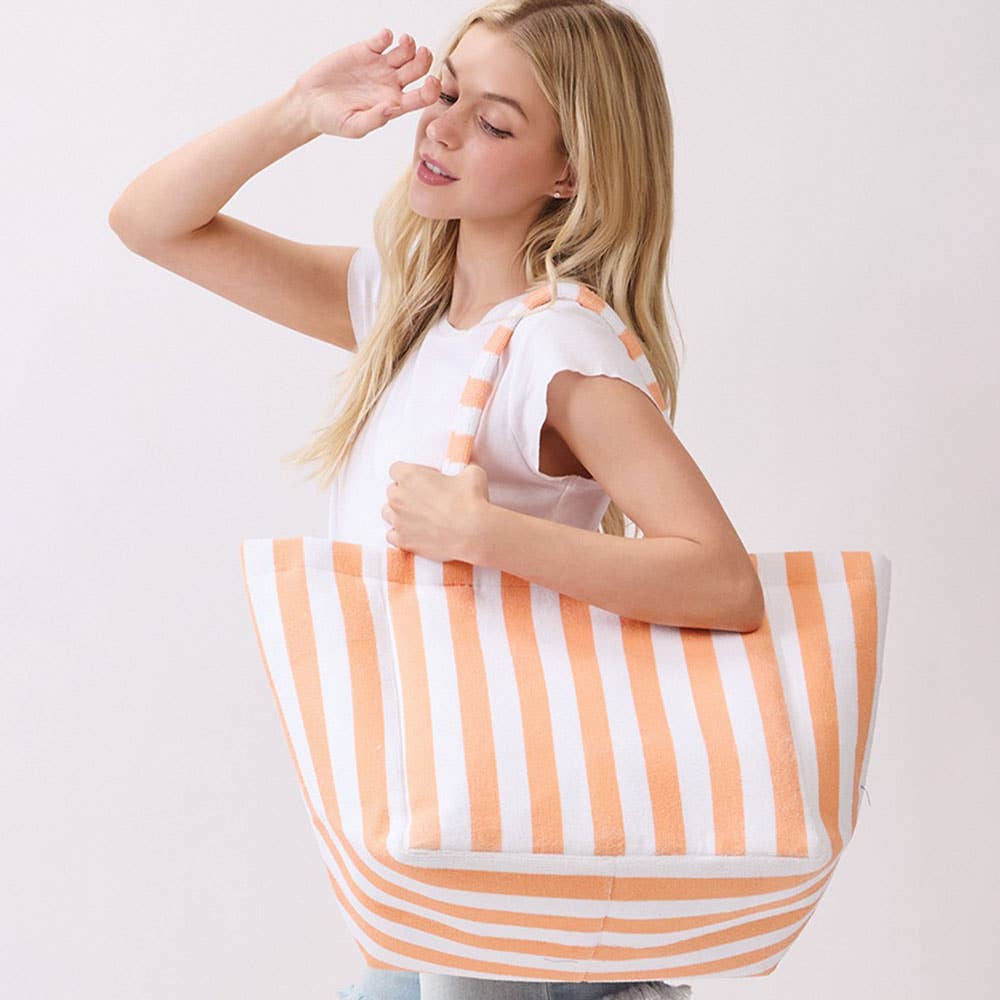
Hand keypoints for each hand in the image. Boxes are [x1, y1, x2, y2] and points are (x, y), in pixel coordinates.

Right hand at [293, 27, 441, 138]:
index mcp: (394, 104)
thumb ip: (374, 120)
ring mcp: (379, 66)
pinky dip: (386, 36)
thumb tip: (391, 108)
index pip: (422, 97)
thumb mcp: (353, 127)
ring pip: (404, 52)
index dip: (432, 90)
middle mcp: (391, 84)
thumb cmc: (333, 121)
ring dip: (410, 45)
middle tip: (423, 53)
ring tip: (405, 41)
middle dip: (424, 60)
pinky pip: (382, 40)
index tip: (431, 82)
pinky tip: (383, 39)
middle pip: (418, 69)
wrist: (310, 103)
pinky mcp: (365, 51)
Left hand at [382, 461, 490, 562]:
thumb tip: (466, 471)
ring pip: (387, 512)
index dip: (409, 474)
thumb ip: (462, 469)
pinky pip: (391, 535)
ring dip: (399, 512)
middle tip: (423, 499)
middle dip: (405, 493)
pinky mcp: (403, 540)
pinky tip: (413, 532)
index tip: (422, 479)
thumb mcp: (472, 474)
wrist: (473, 532)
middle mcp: (399, 497)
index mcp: (410, 476)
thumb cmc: (471, 501)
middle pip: (392, 491)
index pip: (396, 469)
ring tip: (416, 516)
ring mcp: (399, 520)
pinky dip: (399, 533)